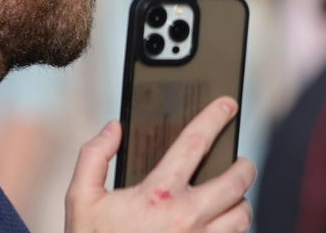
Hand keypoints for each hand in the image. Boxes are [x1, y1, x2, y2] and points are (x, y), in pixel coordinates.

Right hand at [64, 97, 254, 232]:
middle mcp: (186, 218)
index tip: (228, 105)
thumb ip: (94, 157)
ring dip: (240, 204)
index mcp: (158, 194)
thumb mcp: (81, 200)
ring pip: (242, 216)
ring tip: (232, 198)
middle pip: (236, 181)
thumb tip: (114, 128)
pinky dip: (232, 231)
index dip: (214, 117)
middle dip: (244, 166)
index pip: (195, 143)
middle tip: (241, 162)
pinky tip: (221, 226)